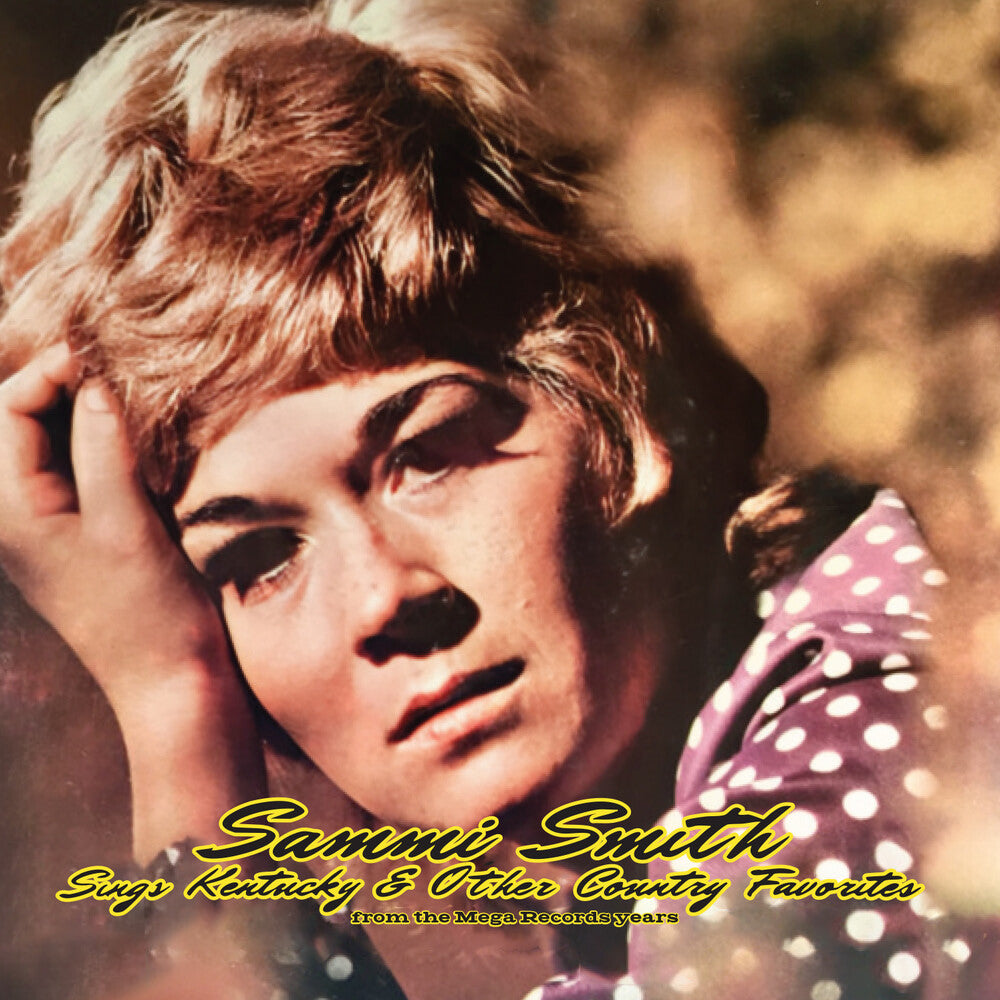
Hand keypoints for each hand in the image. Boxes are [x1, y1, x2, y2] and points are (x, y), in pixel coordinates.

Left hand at [0, 344, 264, 857]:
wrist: (173, 687)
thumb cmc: (147, 615)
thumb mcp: (126, 524)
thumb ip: (103, 448)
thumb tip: (94, 381)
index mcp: (14, 511)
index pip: (10, 411)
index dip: (52, 371)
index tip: (107, 355)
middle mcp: (22, 516)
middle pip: (26, 423)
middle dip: (68, 388)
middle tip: (125, 370)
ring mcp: (53, 529)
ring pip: (57, 446)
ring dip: (91, 417)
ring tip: (137, 399)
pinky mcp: (86, 538)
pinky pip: (84, 474)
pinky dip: (108, 448)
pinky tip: (146, 444)